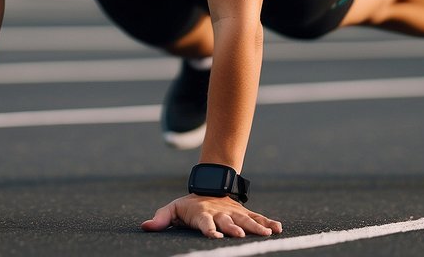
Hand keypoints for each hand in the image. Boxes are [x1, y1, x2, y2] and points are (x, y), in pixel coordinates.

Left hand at [141, 194, 281, 238]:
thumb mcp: (173, 209)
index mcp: (202, 213)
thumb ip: (161, 218)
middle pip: (228, 221)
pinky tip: (278, 228)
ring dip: (256, 227)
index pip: (204, 222)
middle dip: (234, 229)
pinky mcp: (243, 213)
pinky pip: (258, 217)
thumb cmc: (188, 206)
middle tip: (241, 236)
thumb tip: (145, 226)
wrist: (208, 188)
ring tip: (266, 234)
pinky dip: (268, 222)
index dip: (209, 229)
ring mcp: (233, 212)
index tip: (214, 236)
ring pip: (246, 220)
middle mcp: (219, 213)